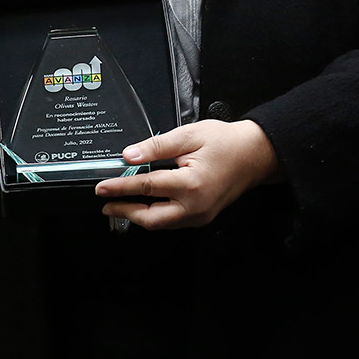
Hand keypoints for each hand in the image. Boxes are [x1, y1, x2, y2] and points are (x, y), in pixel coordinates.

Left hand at [95, 119, 278, 229]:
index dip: (120, 188)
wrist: (256, 155)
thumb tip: (129, 156)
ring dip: (138, 216)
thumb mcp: (189, 135)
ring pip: (161, 224)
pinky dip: (154, 215)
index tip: (102, 188)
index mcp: (191, 184)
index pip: (146, 188)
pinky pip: (173, 222)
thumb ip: (156, 146)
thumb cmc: (227, 142)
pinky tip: (143, 206)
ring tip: (119, 206)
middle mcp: (196, 206)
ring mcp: (200, 215)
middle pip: (151, 218)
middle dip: (125, 212)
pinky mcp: (203, 217)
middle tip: (105, 204)